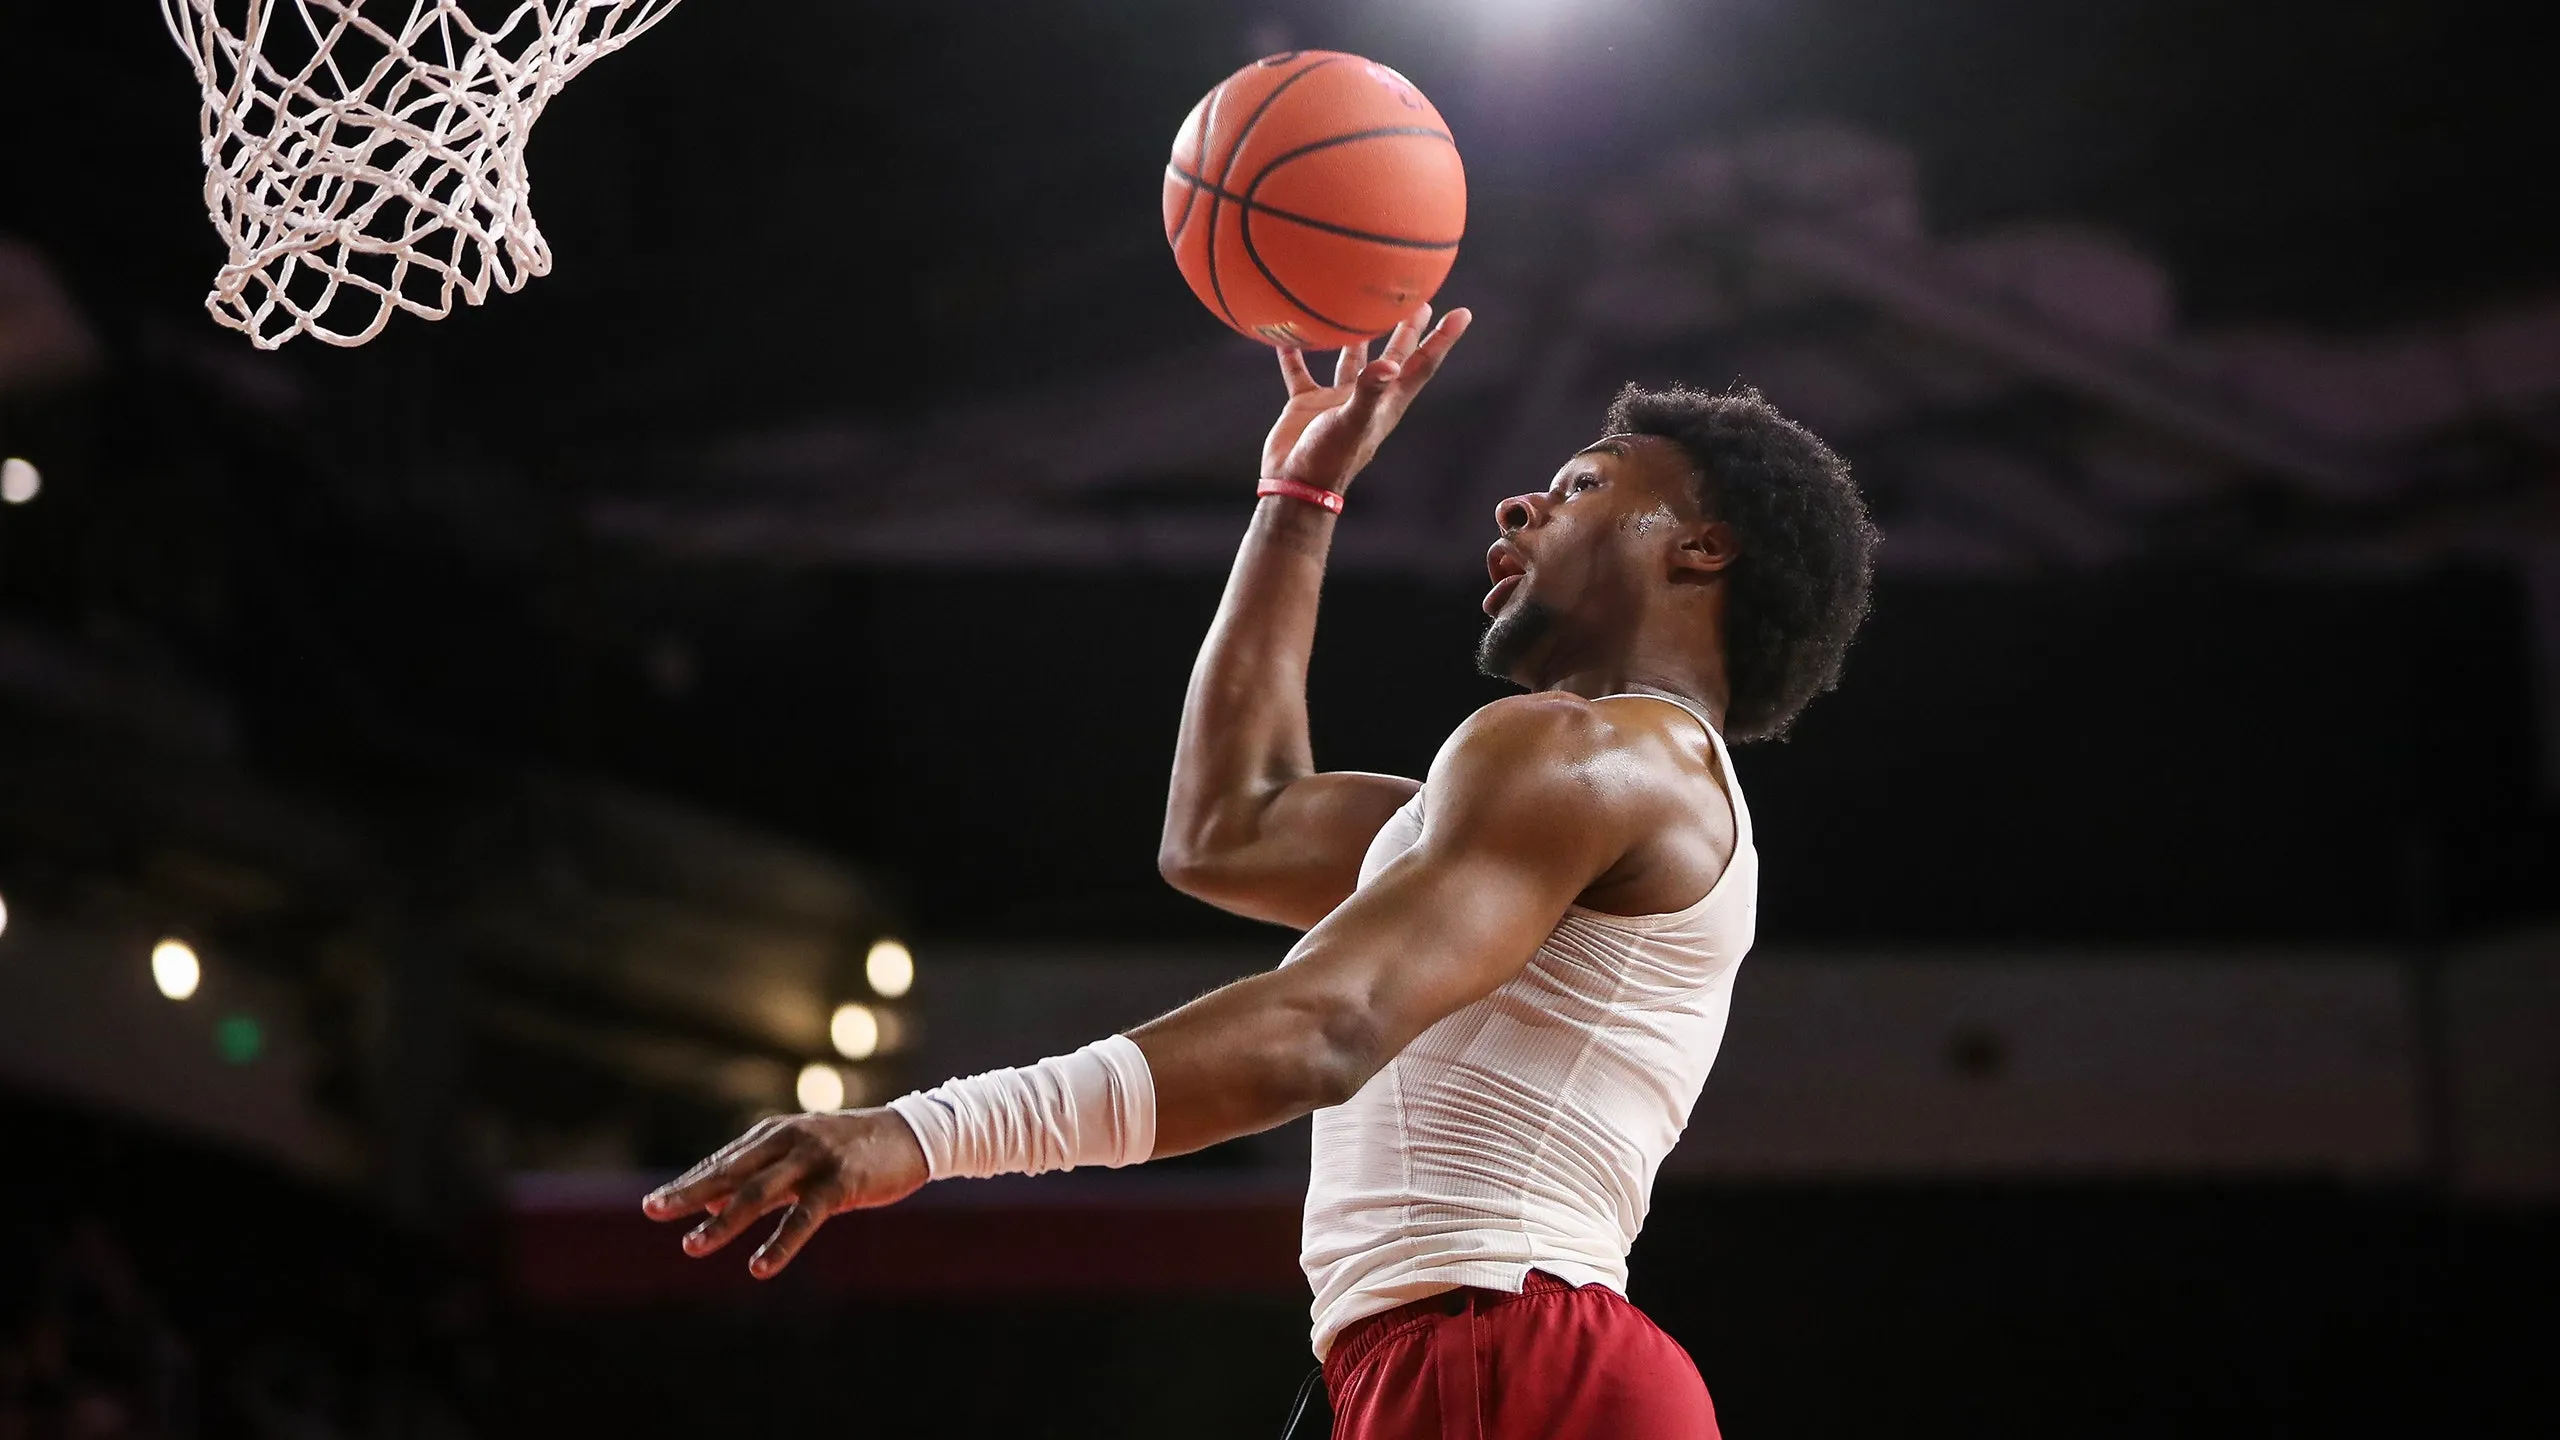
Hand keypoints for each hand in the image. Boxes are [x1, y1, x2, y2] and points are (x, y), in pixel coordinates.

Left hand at [640, 1107, 928, 1277]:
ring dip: (724, 1221)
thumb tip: (711, 1205)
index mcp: (776, 1133)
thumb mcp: (802, 1159)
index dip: (690, 1183)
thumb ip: (761, 1180)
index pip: (723, 1162)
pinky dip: (779, 1243)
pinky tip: (759, 1267)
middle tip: (654, 1210)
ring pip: (759, 1193)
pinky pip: (803, 1217)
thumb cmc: (852, 1151)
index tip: (657, 1204)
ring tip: (694, 1246)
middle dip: (689, 1193)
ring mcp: (814, 1159)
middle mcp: (789, 1139)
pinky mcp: (840, 1182)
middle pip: (730, 1171)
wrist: (912, 1135)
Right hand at [1260, 303, 1471, 494]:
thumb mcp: (1353, 422)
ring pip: (1352, 361)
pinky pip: (1301, 372)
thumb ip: (1369, 392)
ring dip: (1358, 337)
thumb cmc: (1330, 459)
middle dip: (1408, 330)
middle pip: (1395, 356)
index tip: (1462, 313)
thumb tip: (1388, 365)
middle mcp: (1367, 397)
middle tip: (1419, 301)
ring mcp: (1337, 400)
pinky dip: (1296, 354)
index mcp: (1388, 402)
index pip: (1422, 365)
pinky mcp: (1307, 404)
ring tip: (1361, 307)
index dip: (1442, 339)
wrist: (1294, 486)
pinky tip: (1289, 335)